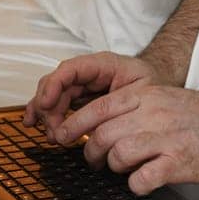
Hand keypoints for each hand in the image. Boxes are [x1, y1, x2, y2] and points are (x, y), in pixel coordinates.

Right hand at [22, 52, 169, 137]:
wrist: (162, 90)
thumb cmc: (155, 86)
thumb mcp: (143, 91)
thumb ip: (120, 101)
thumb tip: (96, 120)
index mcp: (103, 64)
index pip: (71, 69)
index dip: (53, 85)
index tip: (45, 103)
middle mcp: (89, 73)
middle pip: (57, 84)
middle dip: (49, 108)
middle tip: (55, 133)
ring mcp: (83, 86)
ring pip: (54, 95)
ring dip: (45, 114)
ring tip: (49, 135)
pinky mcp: (81, 99)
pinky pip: (58, 104)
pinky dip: (46, 115)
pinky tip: (36, 125)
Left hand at [54, 83, 198, 194]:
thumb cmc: (198, 116)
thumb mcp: (162, 98)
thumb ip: (132, 107)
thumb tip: (97, 123)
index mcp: (146, 96)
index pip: (98, 109)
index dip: (74, 125)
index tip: (61, 136)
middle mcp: (153, 114)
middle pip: (102, 135)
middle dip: (91, 153)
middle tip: (95, 160)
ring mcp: (165, 139)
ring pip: (118, 156)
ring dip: (114, 167)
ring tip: (124, 168)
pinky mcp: (177, 162)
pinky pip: (142, 179)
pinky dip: (136, 184)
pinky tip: (143, 180)